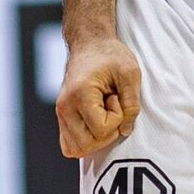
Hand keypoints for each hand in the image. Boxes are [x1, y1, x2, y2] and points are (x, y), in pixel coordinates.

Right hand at [56, 36, 142, 158]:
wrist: (90, 44)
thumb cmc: (111, 56)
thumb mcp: (130, 74)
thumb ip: (132, 104)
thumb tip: (125, 131)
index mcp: (80, 94)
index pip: (101, 129)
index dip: (117, 118)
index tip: (116, 97)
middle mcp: (64, 107)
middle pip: (85, 145)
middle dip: (107, 133)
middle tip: (111, 109)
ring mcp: (60, 114)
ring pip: (75, 149)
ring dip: (96, 139)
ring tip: (104, 115)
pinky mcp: (62, 117)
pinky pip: (70, 145)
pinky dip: (86, 141)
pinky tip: (97, 122)